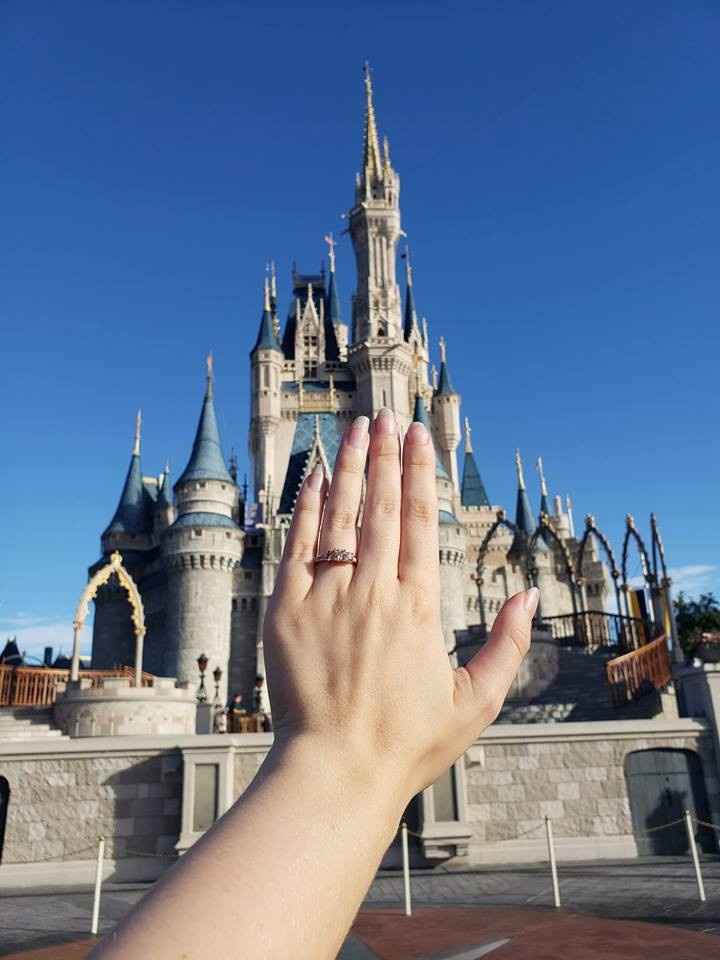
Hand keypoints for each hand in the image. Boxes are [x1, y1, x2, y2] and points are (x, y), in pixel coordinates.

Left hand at [264, 408, 537, 804]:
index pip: (422, 521)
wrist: (336, 772)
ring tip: (355, 429)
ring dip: (350, 468)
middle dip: (385, 455)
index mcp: (418, 607)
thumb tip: (530, 595)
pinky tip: (316, 478)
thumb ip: (508, 644)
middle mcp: (373, 591)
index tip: (418, 436)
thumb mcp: (476, 701)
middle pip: (382, 507)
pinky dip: (306, 508)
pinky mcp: (287, 611)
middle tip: (386, 415)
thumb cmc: (408, 742)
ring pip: (341, 516)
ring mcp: (326, 598)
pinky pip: (297, 546)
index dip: (420, 472)